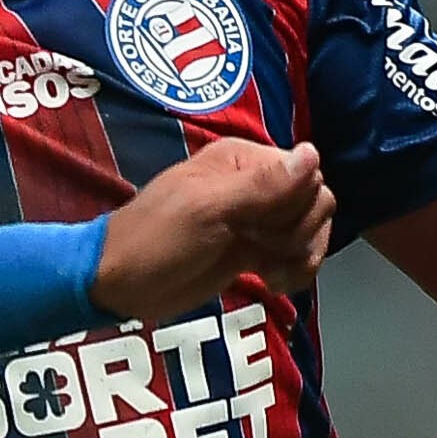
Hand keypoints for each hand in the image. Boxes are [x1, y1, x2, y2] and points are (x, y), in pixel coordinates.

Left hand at [96, 137, 332, 322]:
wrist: (120, 284)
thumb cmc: (156, 240)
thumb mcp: (208, 210)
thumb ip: (262, 186)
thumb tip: (313, 153)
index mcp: (244, 160)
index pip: (308, 173)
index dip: (300, 205)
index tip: (267, 229)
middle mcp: (255, 183)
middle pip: (316, 201)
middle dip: (301, 233)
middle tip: (265, 251)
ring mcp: (256, 219)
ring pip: (310, 230)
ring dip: (301, 256)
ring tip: (271, 274)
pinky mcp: (252, 251)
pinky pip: (294, 255)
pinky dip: (292, 271)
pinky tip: (272, 283)